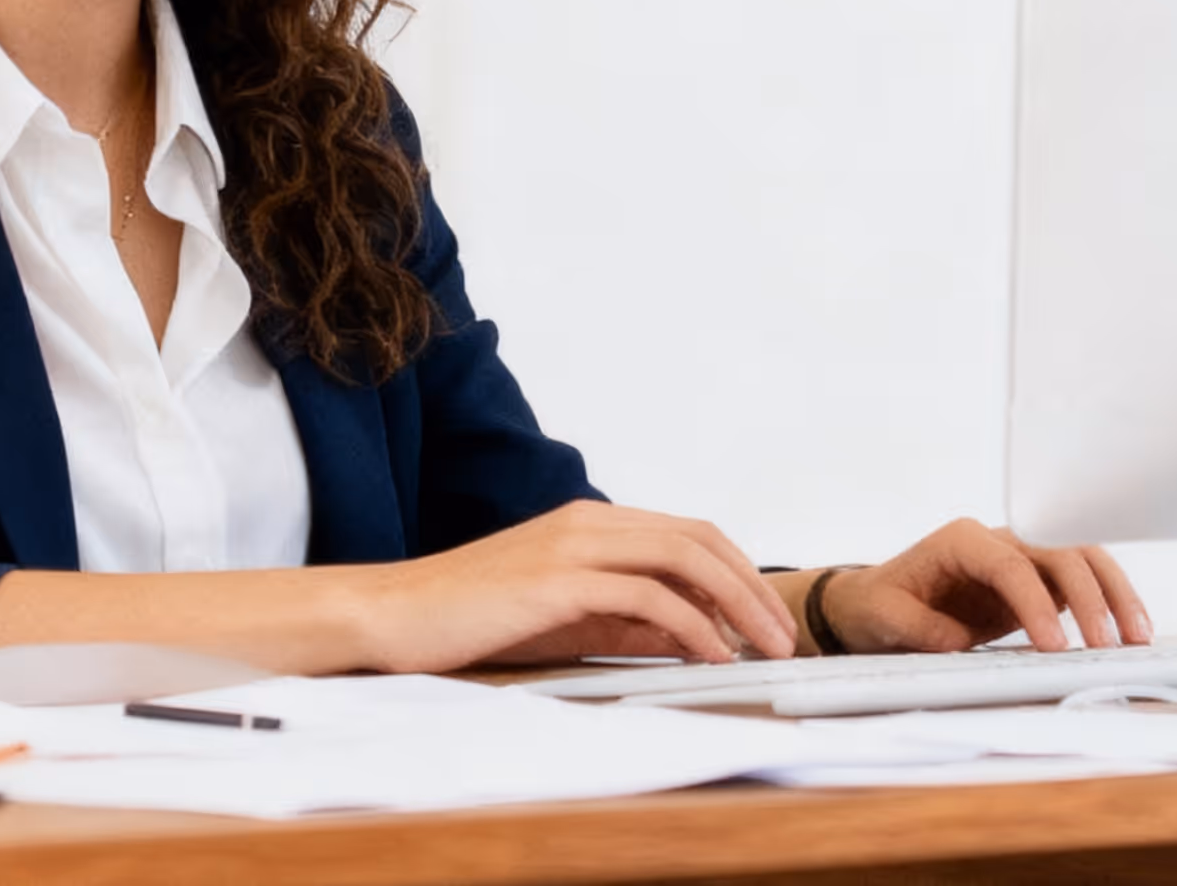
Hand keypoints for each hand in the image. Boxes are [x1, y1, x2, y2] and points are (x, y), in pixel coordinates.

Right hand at [351, 501, 797, 672]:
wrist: (393, 615)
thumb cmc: (471, 618)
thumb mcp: (564, 619)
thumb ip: (625, 621)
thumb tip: (692, 638)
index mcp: (589, 522)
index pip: (688, 533)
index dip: (738, 571)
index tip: (766, 616)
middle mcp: (587, 522)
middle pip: (699, 538)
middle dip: (752, 586)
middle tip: (784, 634)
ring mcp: (573, 545)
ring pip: (684, 559)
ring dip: (736, 604)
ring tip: (762, 647)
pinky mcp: (558, 581)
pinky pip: (648, 597)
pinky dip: (692, 626)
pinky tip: (711, 655)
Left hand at [818, 519, 1149, 653]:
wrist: (875, 604)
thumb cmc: (879, 606)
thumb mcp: (885, 619)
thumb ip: (923, 629)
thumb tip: (962, 640)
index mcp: (961, 540)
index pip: (1011, 564)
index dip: (1037, 604)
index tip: (1055, 647)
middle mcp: (998, 540)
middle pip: (1060, 552)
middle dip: (1091, 596)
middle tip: (1109, 645)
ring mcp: (1021, 558)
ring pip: (1081, 561)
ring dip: (1112, 595)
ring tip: (1138, 638)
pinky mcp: (1035, 582)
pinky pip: (1079, 586)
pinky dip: (1106, 606)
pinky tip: (1127, 635)